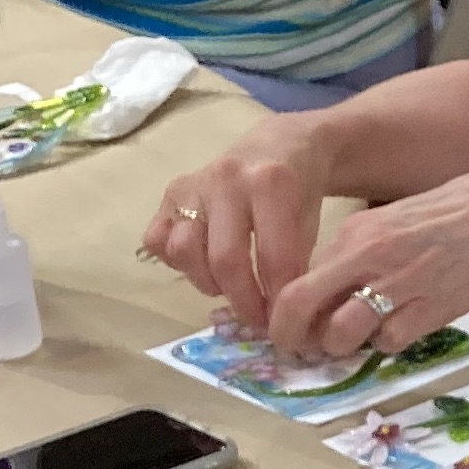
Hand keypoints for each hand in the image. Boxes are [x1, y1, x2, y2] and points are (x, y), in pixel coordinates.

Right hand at [144, 132, 333, 329]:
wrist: (278, 148)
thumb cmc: (297, 193)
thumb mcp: (310, 224)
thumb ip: (296, 265)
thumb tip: (279, 316)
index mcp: (270, 184)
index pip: (274, 258)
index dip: (277, 299)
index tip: (282, 321)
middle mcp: (226, 180)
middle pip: (225, 260)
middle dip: (243, 300)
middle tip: (256, 318)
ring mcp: (192, 185)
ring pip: (183, 250)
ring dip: (206, 282)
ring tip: (227, 289)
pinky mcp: (169, 193)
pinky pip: (157, 239)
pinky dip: (176, 262)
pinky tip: (201, 265)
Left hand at [261, 166, 468, 363]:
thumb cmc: (444, 219)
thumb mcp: (387, 224)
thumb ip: (353, 257)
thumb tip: (326, 295)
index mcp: (353, 235)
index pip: (296, 279)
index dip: (284, 312)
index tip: (288, 329)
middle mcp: (366, 258)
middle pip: (300, 306)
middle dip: (290, 338)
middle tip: (297, 353)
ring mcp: (397, 285)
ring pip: (341, 334)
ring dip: (338, 349)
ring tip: (348, 347)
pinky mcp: (429, 310)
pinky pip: (389, 342)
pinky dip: (386, 345)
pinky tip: (397, 332)